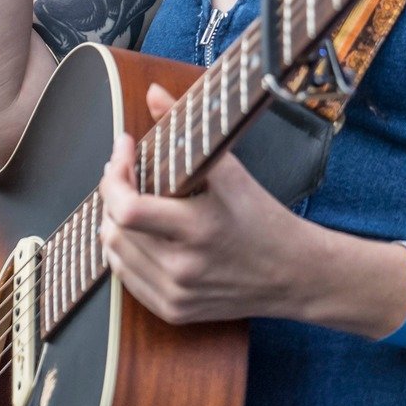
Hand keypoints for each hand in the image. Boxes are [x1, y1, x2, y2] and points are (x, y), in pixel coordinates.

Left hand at [97, 84, 307, 323]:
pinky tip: (139, 233)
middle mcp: (182, 269)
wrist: (294, 275)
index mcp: (198, 230)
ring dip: (113, 222)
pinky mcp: (173, 312)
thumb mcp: (232, 172)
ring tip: (130, 199)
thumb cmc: (264, 219)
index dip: (114, 175)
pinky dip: (124, 252)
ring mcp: (175, 295)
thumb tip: (153, 93)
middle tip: (125, 171)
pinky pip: (127, 280)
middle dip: (111, 194)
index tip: (124, 148)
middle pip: (113, 231)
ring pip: (114, 255)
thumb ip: (188, 132)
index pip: (127, 209)